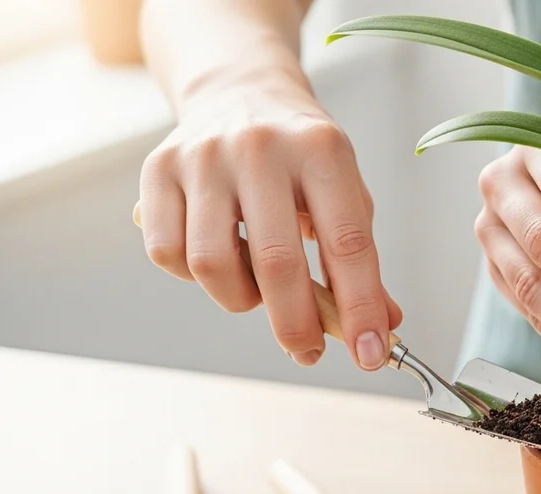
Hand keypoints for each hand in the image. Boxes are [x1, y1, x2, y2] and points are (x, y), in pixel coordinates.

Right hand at [137, 77, 401, 369]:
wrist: (241, 92)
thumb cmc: (301, 157)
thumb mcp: (345, 193)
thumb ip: (361, 261)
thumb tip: (383, 327)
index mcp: (322, 150)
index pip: (348, 244)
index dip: (361, 308)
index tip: (371, 354)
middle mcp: (261, 147)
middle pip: (277, 263)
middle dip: (298, 325)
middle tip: (308, 350)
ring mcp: (204, 157)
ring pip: (213, 266)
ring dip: (242, 300)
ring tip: (259, 291)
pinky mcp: (157, 170)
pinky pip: (169, 255)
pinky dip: (195, 278)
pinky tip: (220, 261)